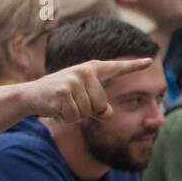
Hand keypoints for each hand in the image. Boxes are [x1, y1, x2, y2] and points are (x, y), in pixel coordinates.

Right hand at [21, 58, 153, 122]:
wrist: (31, 96)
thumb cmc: (59, 98)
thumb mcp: (82, 101)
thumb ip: (99, 108)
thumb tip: (108, 114)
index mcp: (91, 70)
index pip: (116, 68)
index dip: (133, 66)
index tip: (150, 61)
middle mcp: (84, 71)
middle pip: (101, 104)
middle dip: (86, 111)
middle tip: (70, 104)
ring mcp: (74, 80)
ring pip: (88, 112)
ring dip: (75, 116)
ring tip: (63, 105)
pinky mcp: (64, 92)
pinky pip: (76, 116)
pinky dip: (66, 118)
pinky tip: (57, 109)